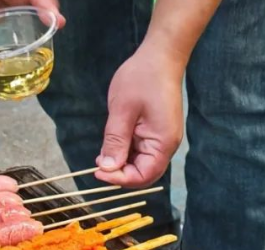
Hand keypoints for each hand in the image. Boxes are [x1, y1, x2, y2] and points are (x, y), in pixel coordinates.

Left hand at [94, 45, 184, 187]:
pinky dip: (127, 153)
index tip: (98, 171)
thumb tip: (107, 168)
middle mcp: (167, 146)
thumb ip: (115, 141)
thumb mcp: (123, 110)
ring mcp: (163, 140)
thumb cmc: (142, 78)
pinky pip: (142, 152)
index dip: (120, 179)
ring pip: (142, 165)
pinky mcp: (157, 134)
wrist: (160, 56)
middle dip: (121, 174)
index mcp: (163, 143)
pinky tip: (113, 145)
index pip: (143, 176)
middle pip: (144, 174)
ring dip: (122, 164)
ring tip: (103, 154)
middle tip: (98, 164)